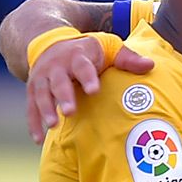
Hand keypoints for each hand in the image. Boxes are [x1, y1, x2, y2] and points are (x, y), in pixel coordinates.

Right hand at [27, 37, 153, 142]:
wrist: (50, 41)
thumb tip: (151, 65)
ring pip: (42, 94)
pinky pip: (30, 107)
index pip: (83, 66)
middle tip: (70, 111)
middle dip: (63, 96)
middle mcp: (56, 66)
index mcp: (77, 56)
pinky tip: (38, 139)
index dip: (88, 78)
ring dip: (45, 110)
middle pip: (59, 81)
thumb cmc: (88, 50)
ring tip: (53, 126)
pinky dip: (33, 122)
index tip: (94, 90)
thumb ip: (128, 58)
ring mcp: (42, 78)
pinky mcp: (33, 89)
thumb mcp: (108, 47)